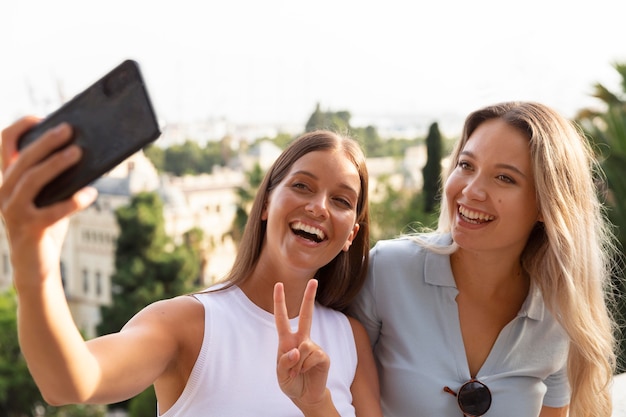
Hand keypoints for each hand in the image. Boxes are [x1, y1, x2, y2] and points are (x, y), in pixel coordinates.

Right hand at [0, 117, 96, 284]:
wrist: (36, 265)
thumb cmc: (45, 225)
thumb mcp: (49, 197)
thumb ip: (58, 179)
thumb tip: (84, 153)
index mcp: (7, 180)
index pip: (5, 145)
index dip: (20, 128)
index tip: (40, 118)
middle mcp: (3, 192)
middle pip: (23, 159)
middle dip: (47, 141)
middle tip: (69, 129)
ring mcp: (13, 211)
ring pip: (32, 179)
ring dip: (57, 164)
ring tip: (79, 153)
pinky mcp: (29, 228)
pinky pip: (54, 211)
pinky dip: (74, 201)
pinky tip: (91, 194)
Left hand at [273, 279, 330, 408]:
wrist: (305, 396)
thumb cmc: (290, 382)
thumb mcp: (280, 374)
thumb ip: (285, 362)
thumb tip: (298, 350)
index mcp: (287, 340)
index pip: (282, 318)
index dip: (279, 302)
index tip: (279, 285)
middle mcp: (301, 339)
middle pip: (307, 315)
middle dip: (310, 297)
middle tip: (314, 281)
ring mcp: (313, 346)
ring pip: (303, 347)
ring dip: (297, 364)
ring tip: (297, 373)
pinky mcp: (323, 356)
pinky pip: (312, 356)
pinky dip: (305, 367)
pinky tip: (307, 372)